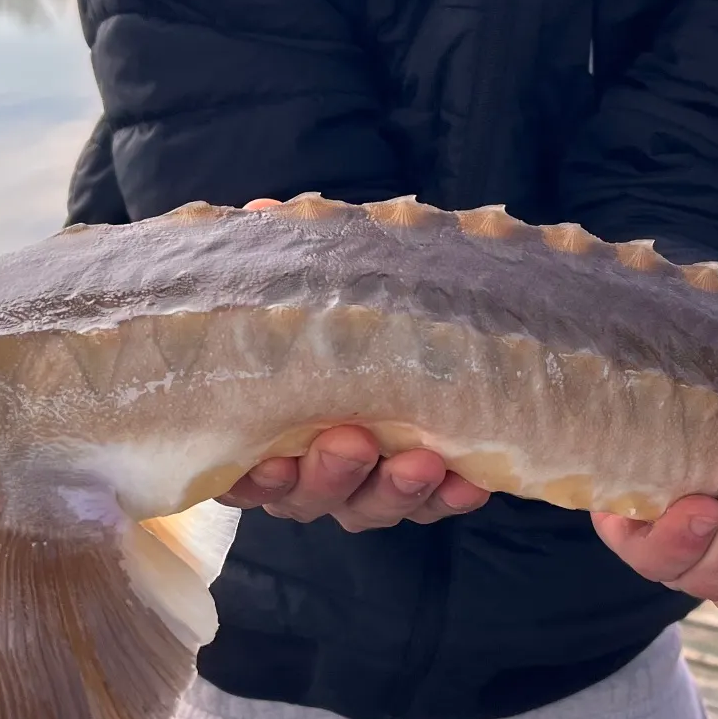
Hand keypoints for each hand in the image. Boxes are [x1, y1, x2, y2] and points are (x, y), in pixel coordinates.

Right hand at [215, 199, 488, 531]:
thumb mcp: (303, 281)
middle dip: (332, 474)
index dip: (255, 479)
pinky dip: (451, 496)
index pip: (246, 474)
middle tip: (352, 441)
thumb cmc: (325, 309)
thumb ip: (276, 259)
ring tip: (423, 461)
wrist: (404, 316)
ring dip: (397, 489)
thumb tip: (264, 214)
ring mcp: (365, 482)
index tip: (270, 463)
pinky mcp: (421, 486)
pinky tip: (471, 484)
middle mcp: (307, 469)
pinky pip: (433, 503)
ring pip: (372, 503)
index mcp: (261, 433)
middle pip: (312, 495)